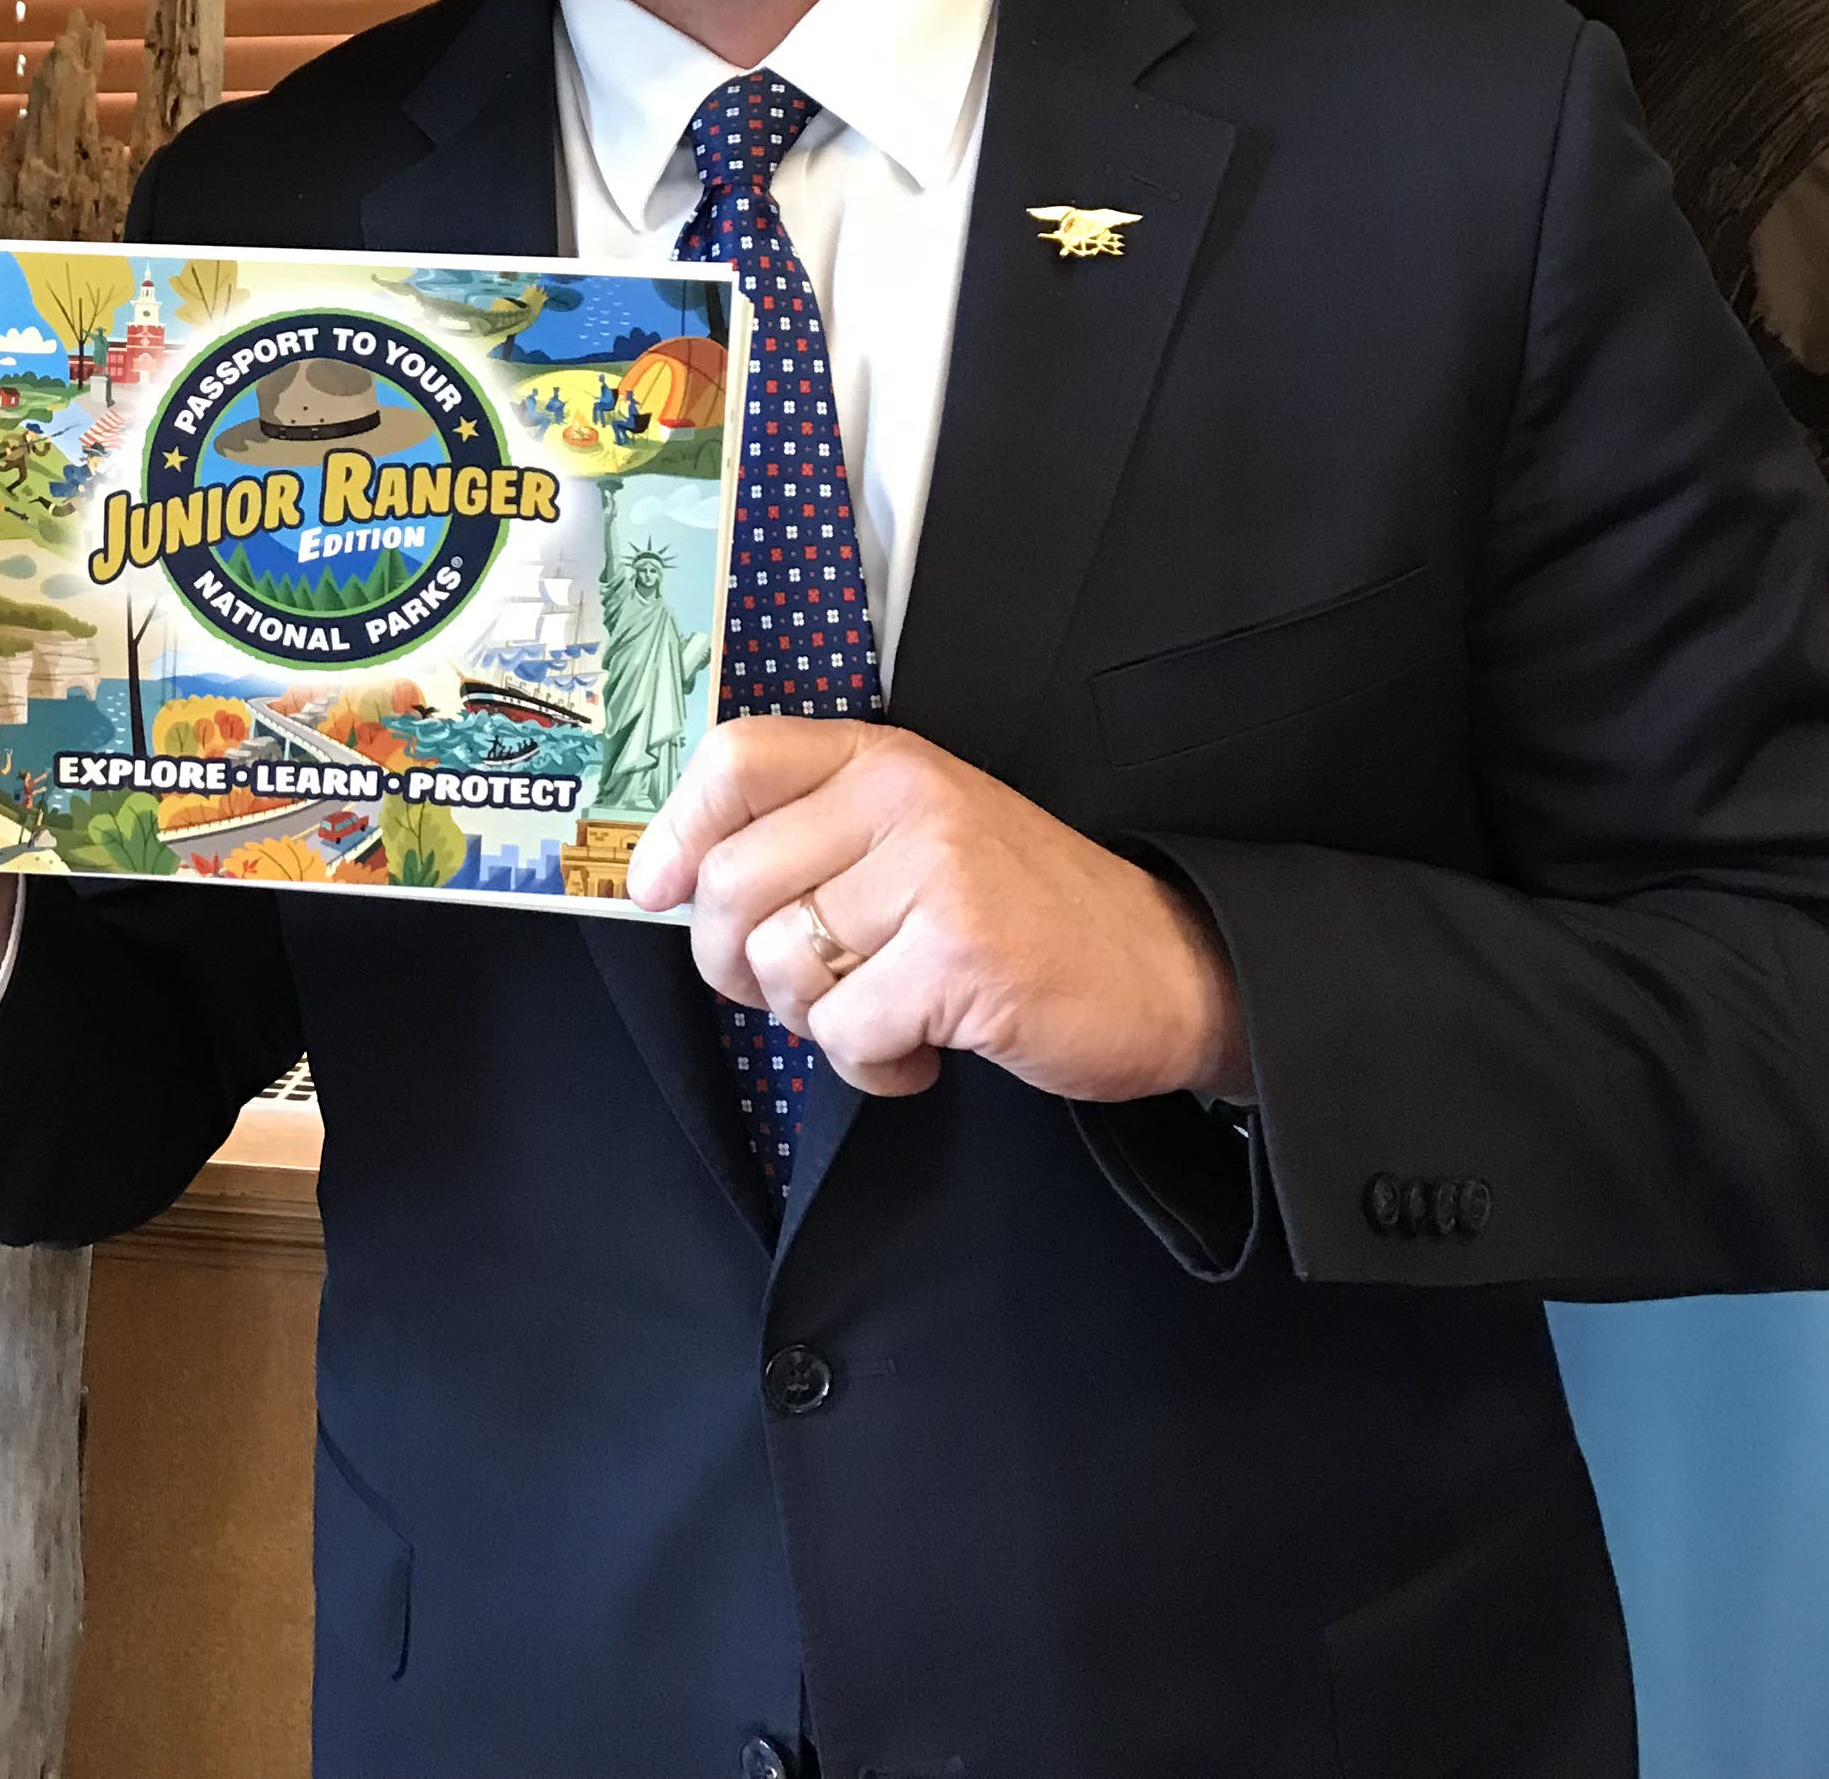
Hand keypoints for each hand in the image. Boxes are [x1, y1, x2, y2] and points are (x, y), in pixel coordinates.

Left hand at [626, 717, 1249, 1105]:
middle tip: (806, 991)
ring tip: (883, 1014)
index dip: (678, 832)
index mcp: (884, 761)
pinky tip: (924, 1052)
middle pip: (736, 883)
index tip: (658, 892)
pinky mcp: (961, 956)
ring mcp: (936, 873)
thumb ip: (814, 839)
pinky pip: (844, 1031)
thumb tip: (676, 884)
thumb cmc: (1023, 916)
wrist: (1170, 971)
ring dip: (815, 1022)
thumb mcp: (916, 840)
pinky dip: (871, 1066)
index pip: (735, 761)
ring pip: (784, 965)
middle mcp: (906, 799)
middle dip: (744, 965)